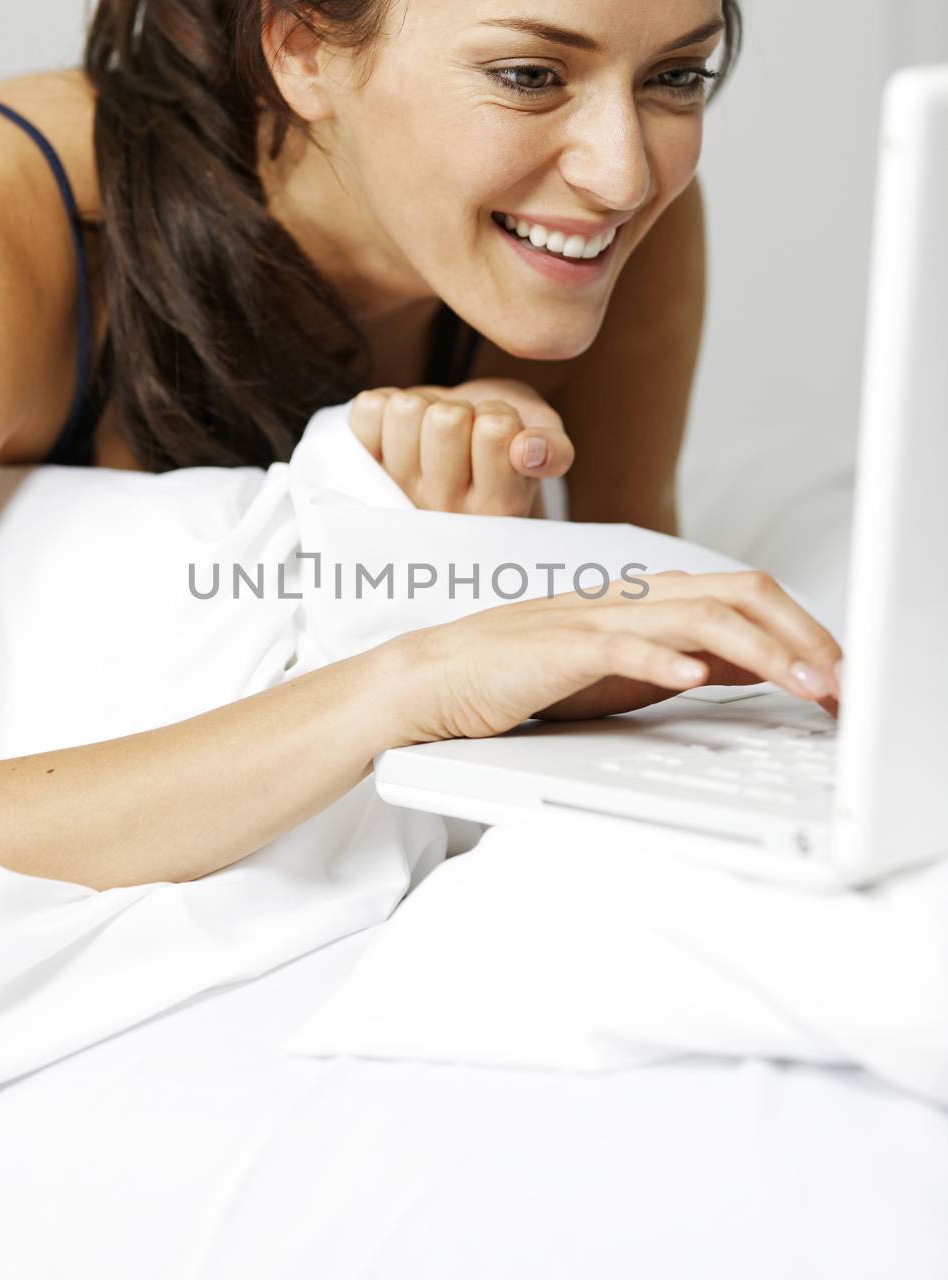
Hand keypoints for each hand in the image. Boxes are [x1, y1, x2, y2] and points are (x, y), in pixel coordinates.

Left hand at [348, 378, 574, 515]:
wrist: (458, 450)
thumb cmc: (506, 444)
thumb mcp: (545, 444)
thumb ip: (554, 450)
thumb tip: (528, 450)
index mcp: (497, 509)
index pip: (495, 432)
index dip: (499, 415)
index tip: (499, 433)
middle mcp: (442, 512)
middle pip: (446, 419)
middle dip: (461, 408)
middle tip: (465, 431)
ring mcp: (396, 491)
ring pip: (406, 411)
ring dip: (424, 405)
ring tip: (434, 431)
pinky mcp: (362, 468)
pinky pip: (369, 409)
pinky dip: (387, 403)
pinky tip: (403, 429)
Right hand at [394, 567, 843, 742]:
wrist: (440, 677)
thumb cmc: (528, 676)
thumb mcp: (625, 670)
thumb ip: (686, 659)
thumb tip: (757, 667)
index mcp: (649, 599)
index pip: (746, 596)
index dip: (802, 630)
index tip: (838, 675)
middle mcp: (631, 597)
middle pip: (738, 594)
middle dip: (801, 636)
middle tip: (839, 683)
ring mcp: (595, 617)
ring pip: (696, 616)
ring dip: (760, 653)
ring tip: (801, 685)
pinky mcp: (559, 647)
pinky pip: (620, 645)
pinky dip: (662, 657)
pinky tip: (694, 675)